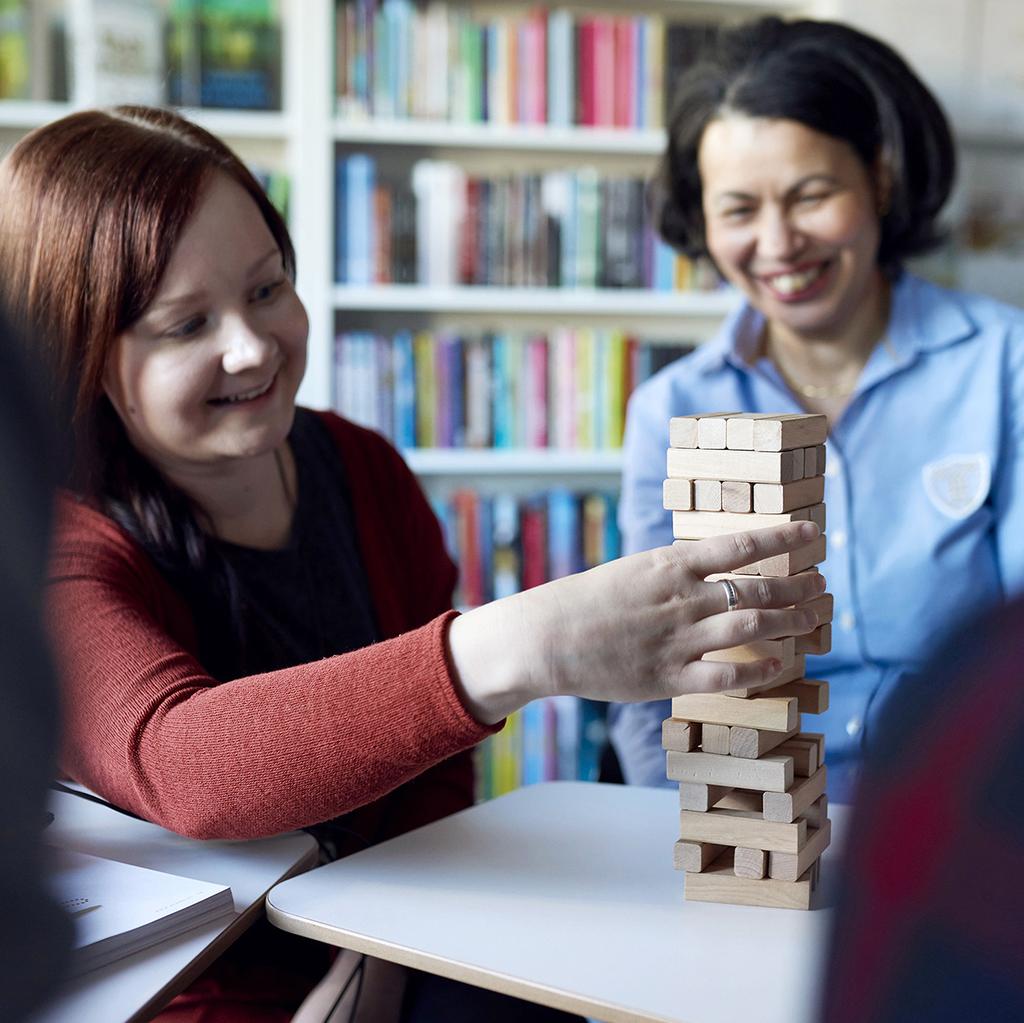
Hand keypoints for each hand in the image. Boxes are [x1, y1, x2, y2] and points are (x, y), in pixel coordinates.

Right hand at [448, 521, 823, 723]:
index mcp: (670, 565)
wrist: (549, 637)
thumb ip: (678, 571)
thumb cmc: (590, 599)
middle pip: (755, 588)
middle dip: (796, 587)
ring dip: (789, 622)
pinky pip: (726, 675)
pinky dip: (759, 670)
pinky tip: (779, 664)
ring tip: (812, 619)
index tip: (812, 534)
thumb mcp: (636, 569)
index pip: (740, 545)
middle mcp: (681, 598)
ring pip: (750, 626)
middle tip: (820, 586)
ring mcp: (677, 638)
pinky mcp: (669, 676)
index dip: (782, 539)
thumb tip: (718, 568)